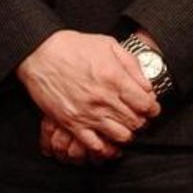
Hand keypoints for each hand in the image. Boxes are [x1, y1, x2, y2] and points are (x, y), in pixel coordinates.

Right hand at [17, 30, 159, 157]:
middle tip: (140, 117)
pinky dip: (105, 146)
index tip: (152, 108)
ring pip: (120, 136)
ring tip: (126, 126)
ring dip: (127, 133)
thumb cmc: (74, 47)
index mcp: (115, 79)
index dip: (153, 108)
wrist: (40, 53)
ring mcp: (87, 113)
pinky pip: (93, 144)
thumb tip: (147, 86)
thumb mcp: (110, 45)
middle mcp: (103, 99)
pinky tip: (108, 139)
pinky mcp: (71, 123)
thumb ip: (132, 66)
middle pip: (136, 122)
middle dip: (142, 121)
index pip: (146, 104)